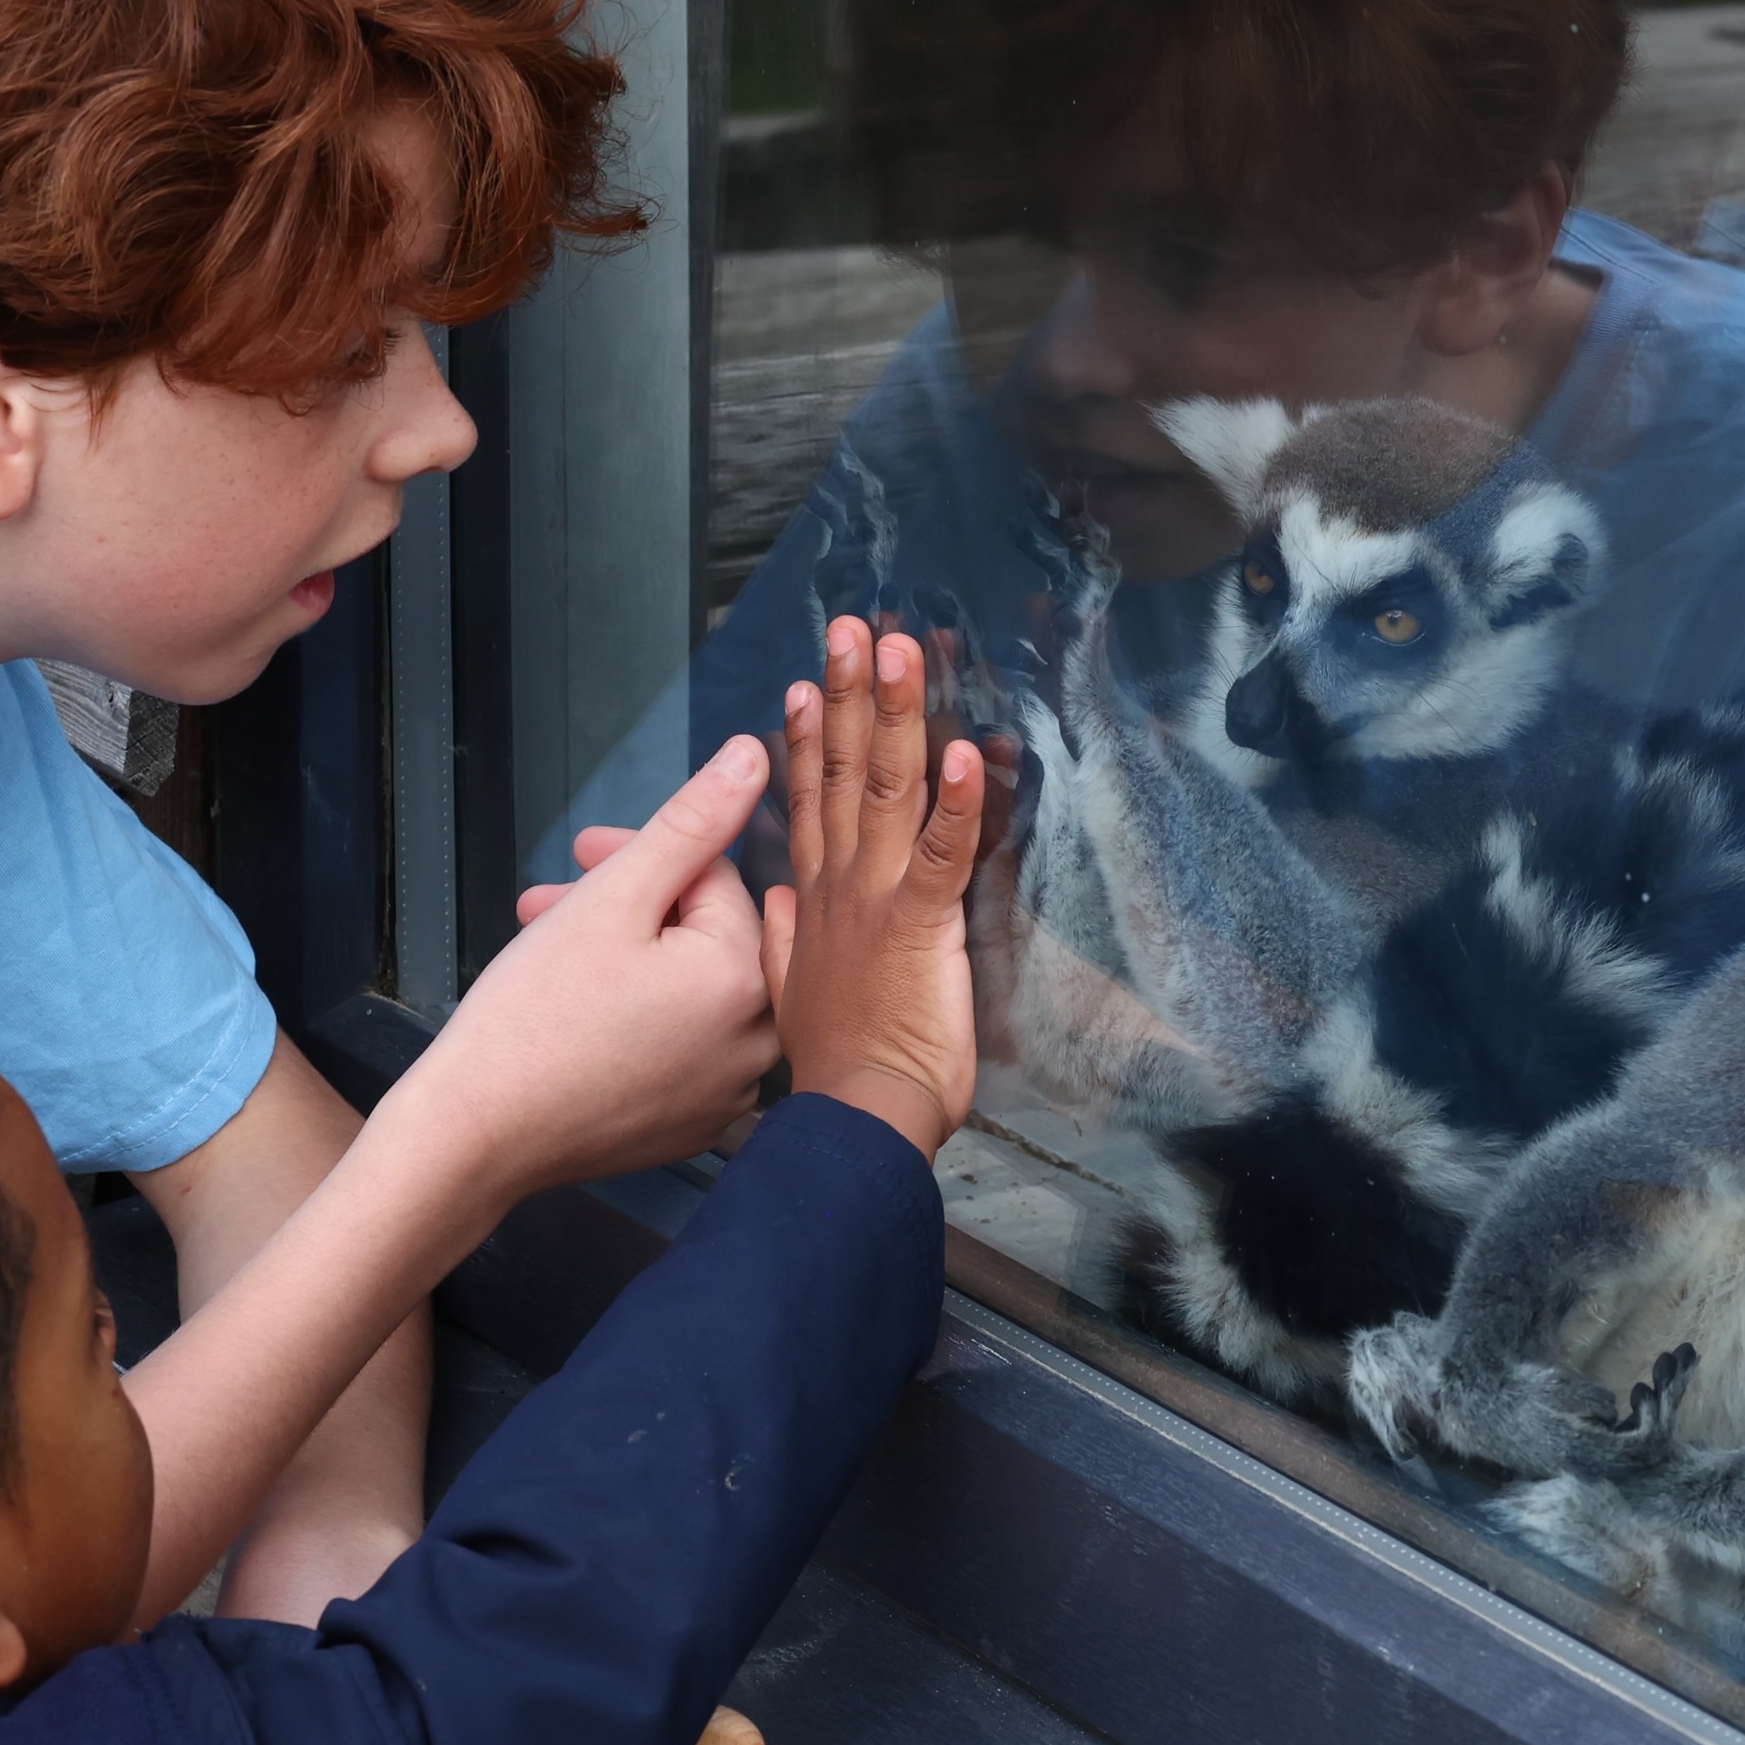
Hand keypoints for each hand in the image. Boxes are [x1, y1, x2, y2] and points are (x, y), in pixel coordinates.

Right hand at [417, 740, 778, 1197]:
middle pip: (706, 935)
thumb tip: (752, 757)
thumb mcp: (611, 897)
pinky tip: (581, 1018)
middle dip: (631, 905)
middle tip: (553, 905)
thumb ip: (690, 821)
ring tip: (553, 959)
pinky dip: (641, 1021)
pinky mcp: (694, 1125)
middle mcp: (759, 1042)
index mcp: (747, 976)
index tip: (580, 859)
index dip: (641, 858)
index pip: (712, 877)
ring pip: (692, 991)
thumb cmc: (532, 1017)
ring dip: (631, 959)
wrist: (476, 1136)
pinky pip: (685, 1048)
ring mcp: (728, 1093)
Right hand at [764, 620, 984, 1157]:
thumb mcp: (791, 992)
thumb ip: (785, 937)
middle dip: (849, 694)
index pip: (810, 801)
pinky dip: (957, 803)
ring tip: (901, 653)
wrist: (853, 1116)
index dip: (807, 739)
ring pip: (887, 791)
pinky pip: (943, 855)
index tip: (806, 685)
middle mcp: (841, 886)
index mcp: (816, 900)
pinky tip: (966, 751)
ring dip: (896, 716)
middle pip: (844, 772)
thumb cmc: (835, 1067)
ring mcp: (877, 900)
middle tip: (853, 628)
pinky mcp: (918, 927)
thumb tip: (779, 899)